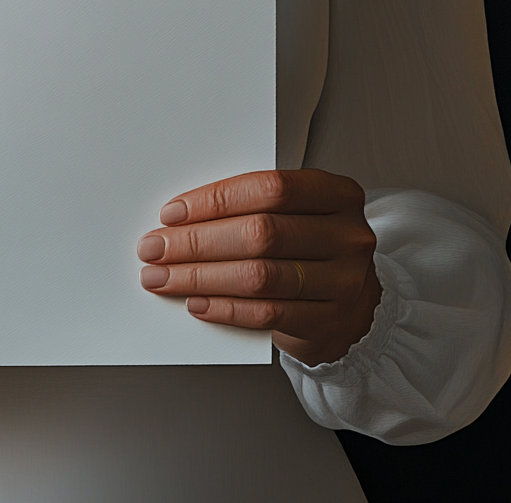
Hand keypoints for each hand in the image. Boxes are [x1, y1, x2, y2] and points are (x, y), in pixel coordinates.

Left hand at [136, 169, 382, 365]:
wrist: (355, 305)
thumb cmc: (310, 247)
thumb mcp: (295, 213)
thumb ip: (251, 206)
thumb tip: (180, 216)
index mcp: (336, 194)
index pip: (269, 188)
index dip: (216, 200)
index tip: (172, 213)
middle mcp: (346, 236)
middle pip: (261, 233)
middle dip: (197, 241)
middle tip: (155, 248)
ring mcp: (343, 282)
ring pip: (259, 276)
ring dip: (201, 277)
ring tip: (163, 277)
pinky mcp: (328, 322)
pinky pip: (266, 314)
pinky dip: (224, 308)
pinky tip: (196, 303)